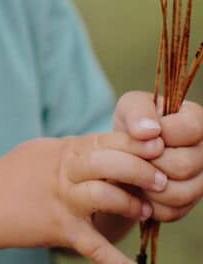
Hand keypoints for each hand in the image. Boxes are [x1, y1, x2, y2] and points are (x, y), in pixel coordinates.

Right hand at [0, 132, 163, 263]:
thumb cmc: (11, 176)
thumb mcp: (40, 152)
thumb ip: (72, 150)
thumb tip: (104, 147)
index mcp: (62, 151)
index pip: (104, 139)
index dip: (134, 141)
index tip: (158, 143)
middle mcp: (63, 172)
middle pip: (106, 162)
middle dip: (139, 169)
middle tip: (161, 179)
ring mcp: (62, 201)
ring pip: (103, 195)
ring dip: (130, 202)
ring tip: (146, 209)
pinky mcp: (60, 229)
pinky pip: (94, 245)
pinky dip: (116, 260)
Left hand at [113, 91, 202, 221]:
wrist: (124, 152)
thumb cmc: (132, 124)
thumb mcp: (130, 107)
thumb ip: (138, 111)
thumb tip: (150, 131)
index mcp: (196, 121)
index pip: (190, 130)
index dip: (161, 134)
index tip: (142, 134)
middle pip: (183, 165)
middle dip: (150, 161)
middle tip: (134, 155)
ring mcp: (201, 180)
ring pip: (179, 192)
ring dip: (147, 183)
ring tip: (134, 170)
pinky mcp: (189, 203)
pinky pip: (171, 211)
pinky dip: (148, 201)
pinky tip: (138, 186)